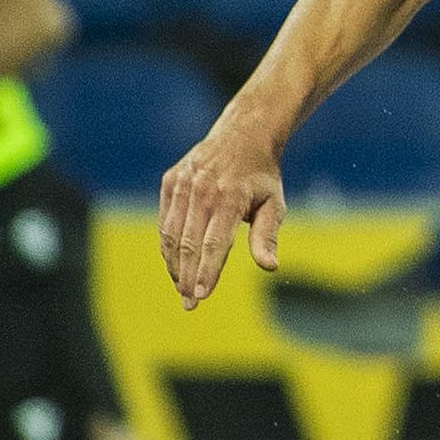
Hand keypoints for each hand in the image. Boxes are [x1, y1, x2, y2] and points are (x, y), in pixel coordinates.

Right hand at [159, 119, 286, 309]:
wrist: (243, 135)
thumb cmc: (262, 178)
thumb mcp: (274, 204)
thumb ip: (266, 236)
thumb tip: (270, 267)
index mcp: (229, 198)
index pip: (213, 244)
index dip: (206, 272)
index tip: (201, 297)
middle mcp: (202, 190)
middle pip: (188, 244)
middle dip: (187, 278)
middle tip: (190, 304)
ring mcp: (183, 185)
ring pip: (171, 235)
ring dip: (175, 266)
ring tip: (183, 289)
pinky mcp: (170, 182)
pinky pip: (165, 221)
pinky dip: (168, 245)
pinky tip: (176, 264)